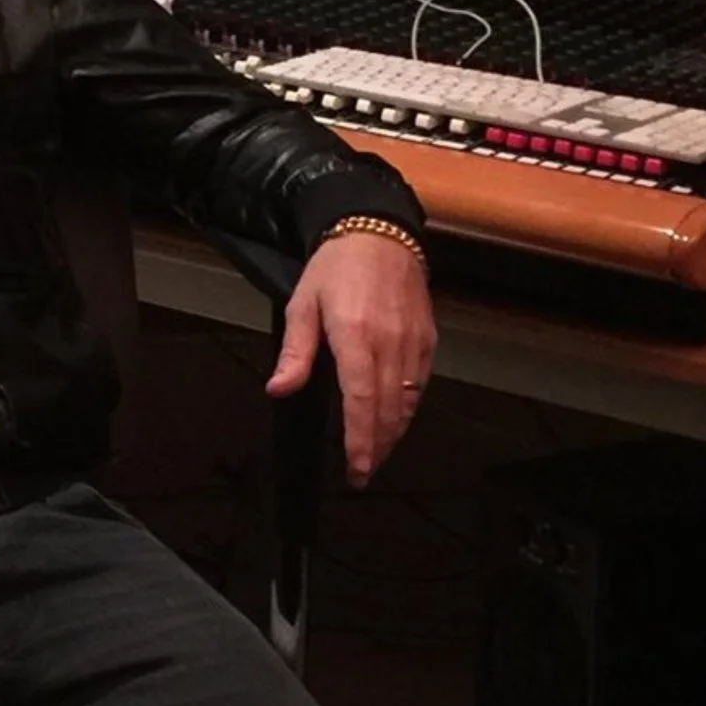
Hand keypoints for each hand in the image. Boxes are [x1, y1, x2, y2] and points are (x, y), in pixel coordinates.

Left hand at [265, 232, 436, 487]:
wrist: (378, 232)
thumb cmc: (335, 268)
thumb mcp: (302, 305)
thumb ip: (295, 352)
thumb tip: (278, 389)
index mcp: (355, 335)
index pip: (360, 401)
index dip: (360, 440)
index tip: (356, 468)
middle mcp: (389, 342)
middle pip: (387, 410)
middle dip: (377, 447)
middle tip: (363, 473)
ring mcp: (412, 341)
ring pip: (407, 402)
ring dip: (393, 433)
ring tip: (377, 455)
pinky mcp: (427, 338)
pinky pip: (419, 384)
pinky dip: (408, 408)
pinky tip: (395, 421)